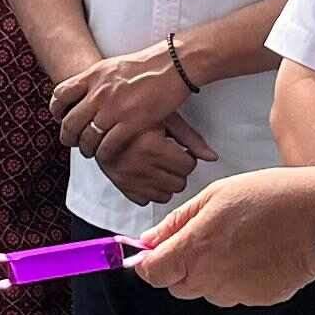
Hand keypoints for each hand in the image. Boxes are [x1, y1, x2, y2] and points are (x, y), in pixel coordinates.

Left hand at [48, 41, 190, 157]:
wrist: (173, 64)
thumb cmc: (147, 65)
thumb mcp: (112, 66)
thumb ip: (95, 79)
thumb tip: (82, 89)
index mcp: (92, 76)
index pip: (60, 95)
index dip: (56, 110)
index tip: (60, 118)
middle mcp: (99, 92)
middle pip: (70, 122)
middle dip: (68, 137)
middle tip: (72, 142)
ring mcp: (114, 108)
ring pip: (87, 138)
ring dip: (86, 149)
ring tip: (90, 151)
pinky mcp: (132, 122)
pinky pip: (108, 145)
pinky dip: (105, 153)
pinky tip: (107, 155)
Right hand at [94, 110, 214, 205]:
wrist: (102, 121)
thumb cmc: (136, 114)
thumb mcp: (166, 119)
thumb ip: (191, 139)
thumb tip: (212, 158)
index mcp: (150, 145)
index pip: (188, 165)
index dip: (187, 156)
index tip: (179, 150)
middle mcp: (138, 164)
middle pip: (179, 183)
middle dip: (178, 170)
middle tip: (169, 156)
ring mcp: (127, 178)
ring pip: (165, 195)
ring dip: (166, 181)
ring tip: (158, 164)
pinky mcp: (120, 186)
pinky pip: (146, 200)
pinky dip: (149, 190)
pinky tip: (147, 174)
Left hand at [134, 164, 314, 310]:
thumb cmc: (273, 199)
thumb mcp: (215, 195)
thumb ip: (178, 222)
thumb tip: (151, 240)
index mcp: (195, 249)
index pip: (150, 273)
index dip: (149, 262)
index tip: (155, 252)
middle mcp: (211, 278)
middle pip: (177, 286)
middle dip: (182, 266)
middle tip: (206, 238)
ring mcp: (234, 294)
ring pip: (207, 291)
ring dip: (212, 273)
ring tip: (238, 242)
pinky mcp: (257, 302)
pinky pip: (235, 295)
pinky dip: (239, 279)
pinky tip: (256, 254)